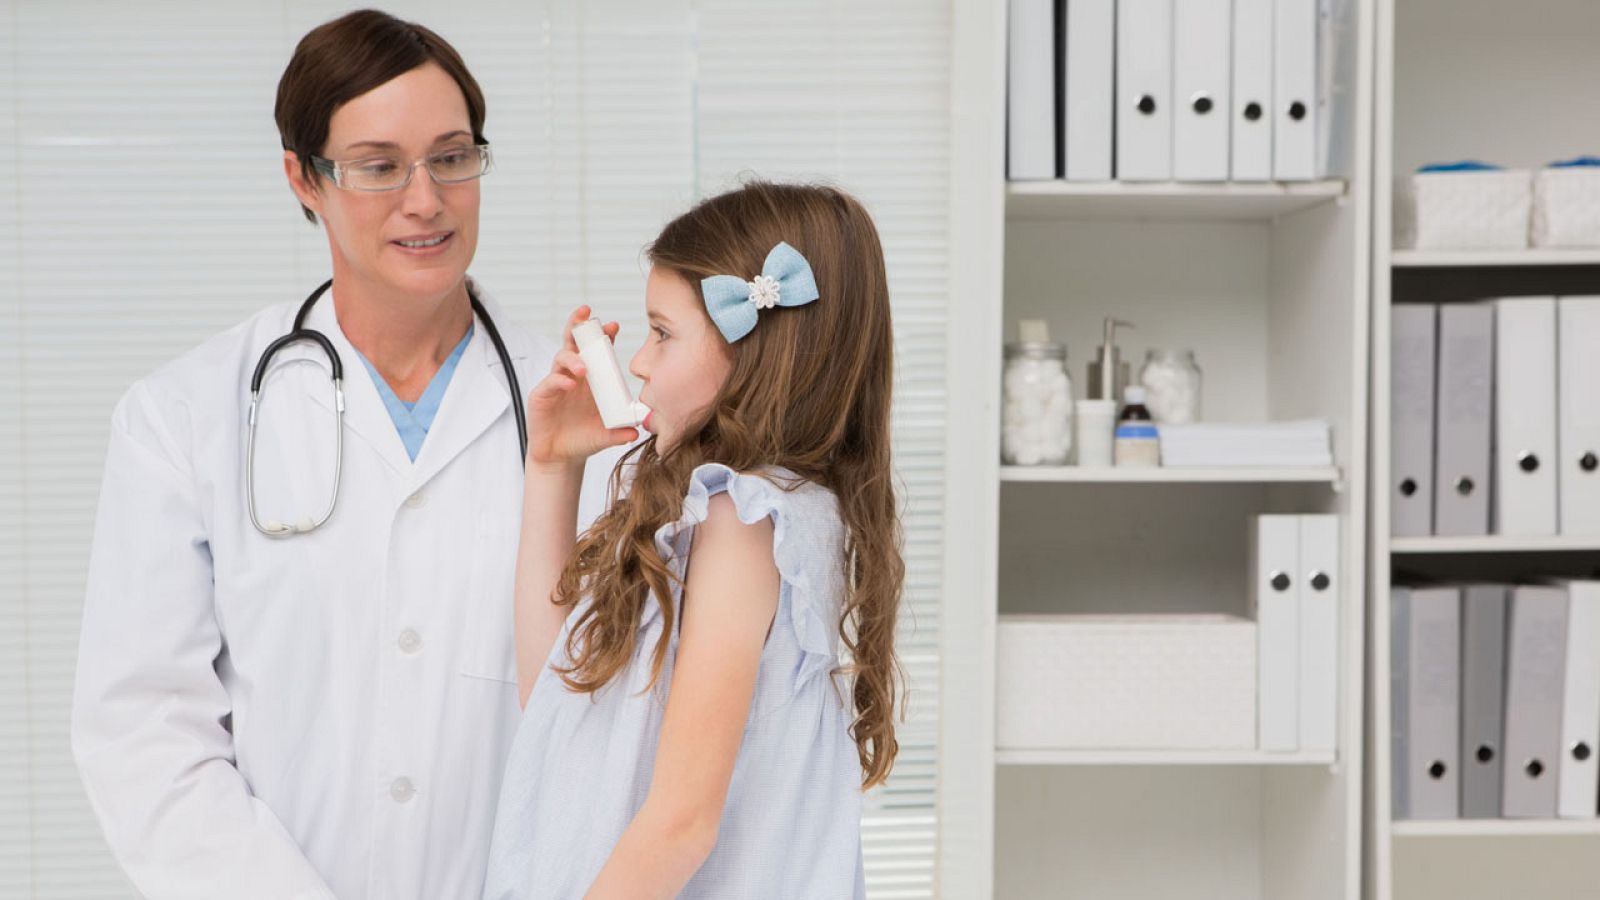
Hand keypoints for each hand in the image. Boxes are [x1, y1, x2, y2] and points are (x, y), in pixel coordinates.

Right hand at [525, 305, 639, 469]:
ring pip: (561, 359)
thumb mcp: (606, 435)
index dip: (604, 337)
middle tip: (586, 314)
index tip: (614, 327)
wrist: (561, 457)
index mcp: (591, 379)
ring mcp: (556, 384)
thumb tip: (638, 430)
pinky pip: (550, 382)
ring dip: (573, 359)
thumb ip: (620, 431)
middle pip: (573, 343)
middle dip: (578, 326)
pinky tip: (569, 384)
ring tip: (583, 369)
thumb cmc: (583, 439)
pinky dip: (559, 381)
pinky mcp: (541, 396)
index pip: (597, 351)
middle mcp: (573, 376)